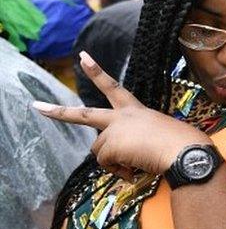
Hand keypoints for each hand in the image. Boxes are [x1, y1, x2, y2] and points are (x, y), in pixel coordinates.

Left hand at [33, 51, 210, 178]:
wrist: (185, 150)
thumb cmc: (181, 143)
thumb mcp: (157, 136)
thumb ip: (138, 141)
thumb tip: (127, 160)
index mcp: (135, 110)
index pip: (113, 87)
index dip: (97, 72)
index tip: (83, 57)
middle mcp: (122, 116)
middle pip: (84, 114)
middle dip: (59, 112)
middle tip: (37, 107)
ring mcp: (115, 129)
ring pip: (100, 150)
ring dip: (115, 162)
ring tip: (138, 164)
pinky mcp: (111, 144)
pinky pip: (106, 163)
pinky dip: (120, 171)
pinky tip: (136, 169)